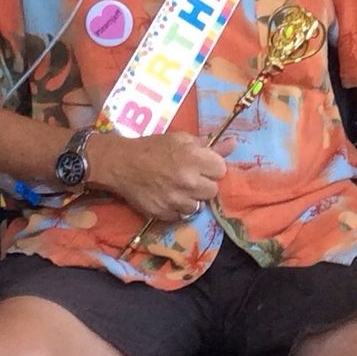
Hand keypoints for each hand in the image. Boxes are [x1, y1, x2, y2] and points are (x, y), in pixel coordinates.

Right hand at [92, 131, 226, 220]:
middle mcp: (188, 182)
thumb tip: (234, 143)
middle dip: (204, 184)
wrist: (123, 164)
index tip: (203, 165)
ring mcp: (176, 200)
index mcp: (194, 159)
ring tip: (178, 188)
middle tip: (191, 177)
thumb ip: (209, 144)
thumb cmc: (153, 148)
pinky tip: (168, 197)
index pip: (221, 170)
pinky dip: (177, 208)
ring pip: (199, 206)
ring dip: (191, 198)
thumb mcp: (181, 139)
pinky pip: (182, 216)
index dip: (212, 167)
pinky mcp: (165, 214)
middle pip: (213, 190)